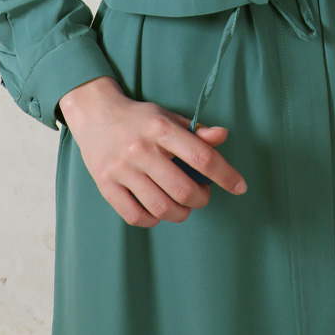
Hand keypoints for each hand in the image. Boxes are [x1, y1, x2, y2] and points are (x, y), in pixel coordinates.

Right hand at [58, 76, 247, 227]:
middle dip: (201, 198)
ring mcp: (122, 170)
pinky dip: (153, 220)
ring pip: (161, 207)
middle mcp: (141, 150)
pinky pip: (135, 216)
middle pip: (182, 189)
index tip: (240, 186)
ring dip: (181, 213)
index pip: (201, 156)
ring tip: (183, 205)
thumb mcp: (168, 117)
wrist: (95, 114)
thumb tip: (223, 135)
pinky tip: (158, 210)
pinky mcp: (106, 186)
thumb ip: (196, 131)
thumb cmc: (140, 119)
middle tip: (202, 194)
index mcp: (160, 129)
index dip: (225, 175)